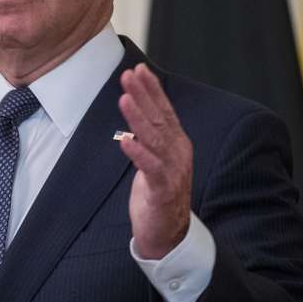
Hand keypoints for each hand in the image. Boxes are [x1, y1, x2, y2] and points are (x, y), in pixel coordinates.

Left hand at [117, 63, 192, 259]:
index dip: (152, 89)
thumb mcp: (154, 158)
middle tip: (128, 75)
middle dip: (144, 95)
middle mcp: (177, 153)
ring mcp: (172, 171)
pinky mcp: (162, 191)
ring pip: (155, 139)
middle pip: (159, 119)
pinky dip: (138, 153)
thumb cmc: (158, 191)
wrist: (167, 233)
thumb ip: (149, 135)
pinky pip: (150, 169)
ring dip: (139, 118)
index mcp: (176, 143)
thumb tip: (136, 109)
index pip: (164, 110)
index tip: (138, 69)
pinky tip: (126, 141)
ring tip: (125, 99)